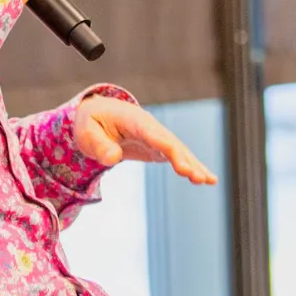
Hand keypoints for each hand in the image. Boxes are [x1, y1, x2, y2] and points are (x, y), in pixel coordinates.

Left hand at [74, 96, 216, 184]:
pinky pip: (178, 157)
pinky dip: (192, 167)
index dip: (168, 149)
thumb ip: (99, 145)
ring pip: (180, 151)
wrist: (98, 115)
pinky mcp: (159, 147)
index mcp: (134, 120)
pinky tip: (207, 180)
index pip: (153, 135)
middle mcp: (151, 127)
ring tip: (209, 181)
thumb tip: (113, 159)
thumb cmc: (91, 122)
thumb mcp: (87, 132)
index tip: (181, 163)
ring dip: (194, 165)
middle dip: (185, 160)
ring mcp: (158, 137)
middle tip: (196, 177)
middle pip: (172, 144)